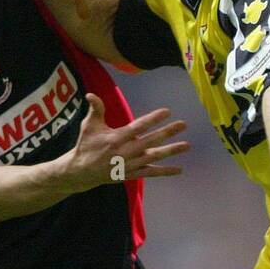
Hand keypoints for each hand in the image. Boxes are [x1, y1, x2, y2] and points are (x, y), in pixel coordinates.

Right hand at [59, 94, 187, 192]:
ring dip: (171, 151)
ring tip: (187, 145)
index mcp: (115, 138)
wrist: (81, 172)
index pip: (137, 127)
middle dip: (167, 132)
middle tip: (183, 124)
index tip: (166, 111)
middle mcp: (125, 152)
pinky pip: (151, 173)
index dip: (152, 119)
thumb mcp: (88, 126)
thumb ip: (95, 109)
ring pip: (154, 157)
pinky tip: (179, 169)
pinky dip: (165, 172)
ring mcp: (130, 165)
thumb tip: (91, 94)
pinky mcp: (132, 174)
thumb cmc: (86, 145)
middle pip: (150, 141)